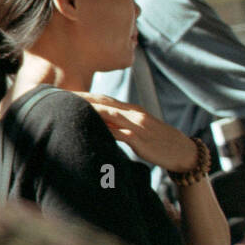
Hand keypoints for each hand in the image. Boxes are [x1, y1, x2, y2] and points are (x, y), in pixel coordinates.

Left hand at [73, 93, 200, 172]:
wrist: (184, 152)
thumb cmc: (159, 142)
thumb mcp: (139, 129)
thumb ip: (121, 125)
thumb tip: (101, 124)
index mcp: (133, 110)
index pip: (105, 99)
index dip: (86, 95)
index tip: (66, 93)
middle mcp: (134, 114)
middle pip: (103, 102)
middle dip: (82, 98)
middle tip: (61, 95)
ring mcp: (137, 126)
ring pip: (109, 114)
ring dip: (90, 109)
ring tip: (70, 106)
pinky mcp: (139, 140)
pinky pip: (118, 133)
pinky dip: (104, 128)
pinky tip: (90, 127)